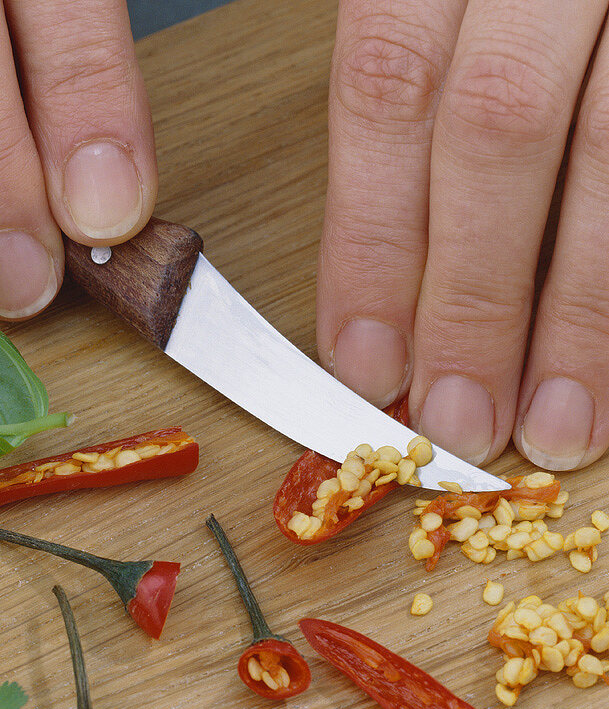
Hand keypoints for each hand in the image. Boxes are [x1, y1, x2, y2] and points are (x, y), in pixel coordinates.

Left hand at [319, 0, 608, 470]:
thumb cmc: (528, 0)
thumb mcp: (449, 10)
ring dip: (583, 312)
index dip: (372, 240)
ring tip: (560, 423)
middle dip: (476, 299)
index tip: (368, 362)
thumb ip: (421, 117)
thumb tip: (384, 307)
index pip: (388, 87)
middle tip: (461, 420)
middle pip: (499, 127)